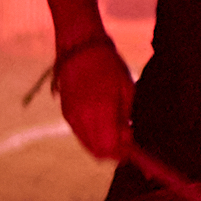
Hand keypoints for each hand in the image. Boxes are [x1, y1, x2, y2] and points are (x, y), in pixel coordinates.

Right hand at [50, 36, 133, 160]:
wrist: (79, 47)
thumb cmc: (108, 64)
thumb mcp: (126, 87)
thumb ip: (126, 117)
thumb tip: (128, 139)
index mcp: (101, 110)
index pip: (110, 148)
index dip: (123, 153)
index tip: (134, 148)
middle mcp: (83, 118)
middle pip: (98, 152)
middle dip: (114, 153)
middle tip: (127, 142)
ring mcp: (72, 117)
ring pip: (88, 146)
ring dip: (103, 146)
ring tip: (117, 131)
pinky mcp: (66, 114)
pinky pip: (80, 135)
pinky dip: (93, 137)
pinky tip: (104, 124)